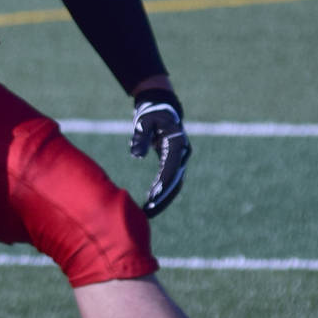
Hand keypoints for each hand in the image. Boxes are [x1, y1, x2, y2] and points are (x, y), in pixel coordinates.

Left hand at [130, 87, 191, 217]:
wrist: (162, 106)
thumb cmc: (152, 113)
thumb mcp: (144, 121)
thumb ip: (140, 137)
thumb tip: (136, 155)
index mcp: (176, 144)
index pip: (170, 168)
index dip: (162, 184)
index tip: (153, 197)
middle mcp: (181, 153)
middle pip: (174, 180)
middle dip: (163, 197)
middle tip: (148, 211)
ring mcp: (179, 158)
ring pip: (174, 183)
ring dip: (163, 198)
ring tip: (148, 211)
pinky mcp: (173, 161)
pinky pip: (169, 179)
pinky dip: (161, 190)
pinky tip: (150, 201)